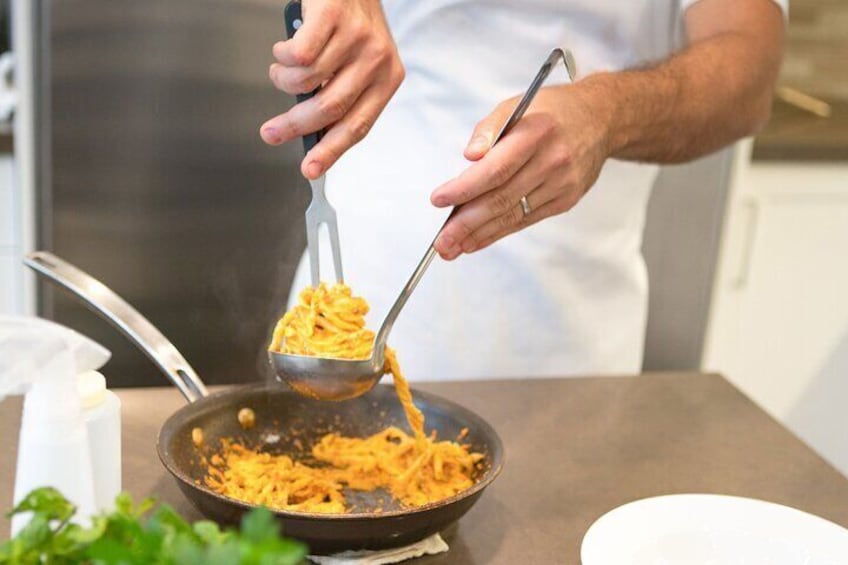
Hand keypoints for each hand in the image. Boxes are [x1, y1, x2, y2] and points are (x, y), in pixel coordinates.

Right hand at [260, 0, 403, 178]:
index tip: (310, 169)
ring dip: (284, 81)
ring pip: (308, 81)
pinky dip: (282, 57)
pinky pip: (297, 54)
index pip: (358, 125)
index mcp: (388, 78)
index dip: (330, 151)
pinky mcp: (333, 16)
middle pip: (330, 108)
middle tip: (272, 132)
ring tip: (281, 72)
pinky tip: (284, 51)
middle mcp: (377, 59)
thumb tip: (315, 135)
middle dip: (294, 125)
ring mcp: (356, 37)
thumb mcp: (359, 62)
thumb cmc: (351, 21)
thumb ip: (344, 95)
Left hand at [430, 84, 611, 259]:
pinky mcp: (565, 200)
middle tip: (441, 241)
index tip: (439, 200)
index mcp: (536, 132)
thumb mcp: (517, 105)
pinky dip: (499, 232)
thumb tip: (470, 157)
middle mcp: (552, 160)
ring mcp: (561, 184)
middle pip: (502, 198)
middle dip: (466, 223)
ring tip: (452, 247)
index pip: (495, 168)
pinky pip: (526, 220)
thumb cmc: (553, 112)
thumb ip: (489, 129)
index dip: (465, 188)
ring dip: (479, 235)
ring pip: (512, 215)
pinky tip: (477, 241)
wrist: (601, 120)